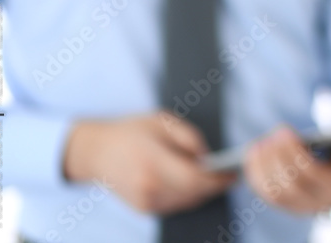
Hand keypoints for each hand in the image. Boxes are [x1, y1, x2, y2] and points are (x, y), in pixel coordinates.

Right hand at [62, 112, 236, 214]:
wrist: (97, 152)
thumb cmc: (133, 132)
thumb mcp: (163, 121)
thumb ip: (190, 137)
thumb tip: (208, 157)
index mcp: (152, 161)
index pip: (194, 178)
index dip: (218, 179)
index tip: (233, 175)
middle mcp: (148, 186)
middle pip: (194, 193)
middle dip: (214, 185)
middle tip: (229, 175)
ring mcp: (145, 201)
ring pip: (187, 202)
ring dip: (203, 191)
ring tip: (215, 178)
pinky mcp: (144, 209)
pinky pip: (176, 205)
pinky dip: (189, 195)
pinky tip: (193, 182)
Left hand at [243, 125, 330, 212]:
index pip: (311, 173)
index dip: (294, 153)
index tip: (285, 131)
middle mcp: (317, 202)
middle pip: (289, 184)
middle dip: (276, 157)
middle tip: (271, 135)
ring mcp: (300, 207)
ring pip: (274, 193)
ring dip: (261, 168)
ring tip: (257, 145)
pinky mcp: (287, 205)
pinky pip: (267, 195)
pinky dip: (255, 176)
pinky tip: (252, 156)